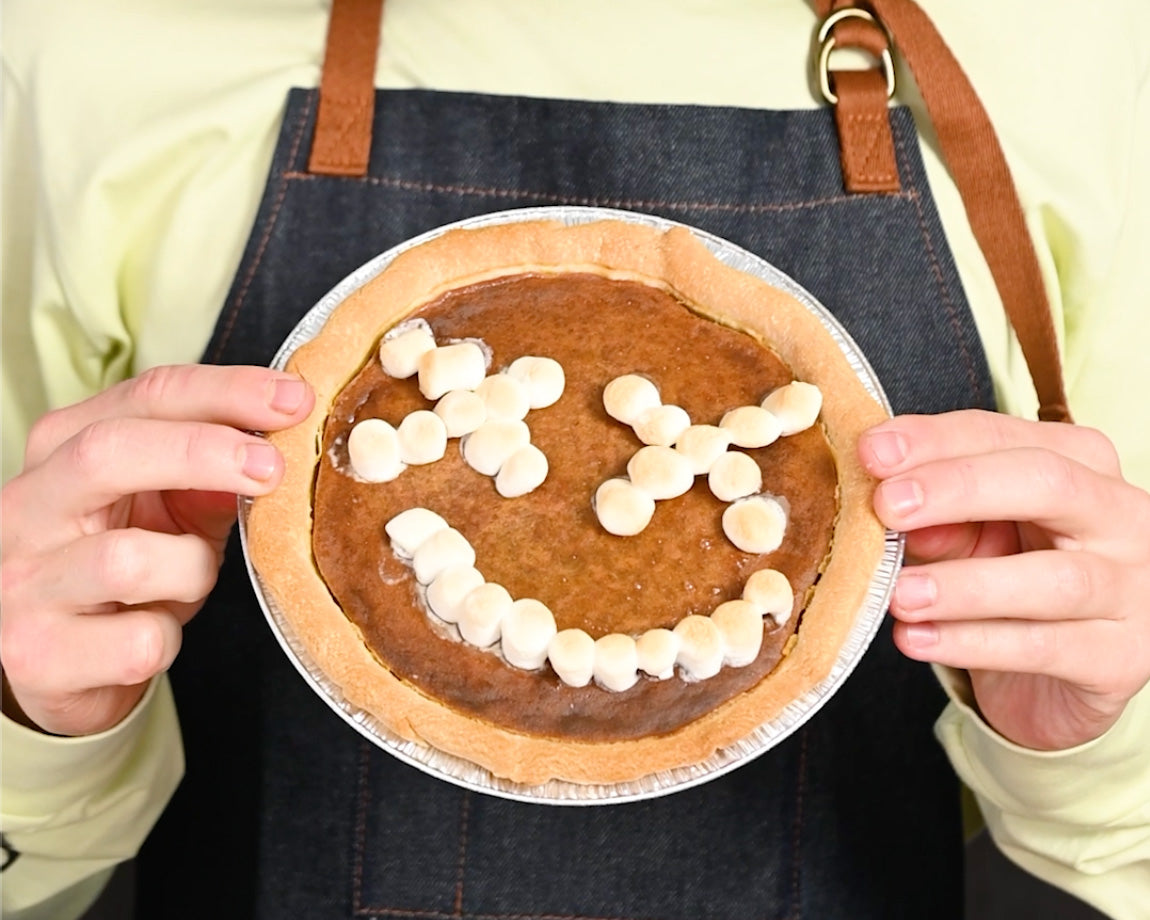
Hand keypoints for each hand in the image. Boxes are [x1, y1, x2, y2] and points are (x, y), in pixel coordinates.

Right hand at [0, 365, 313, 735]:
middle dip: (203, 451)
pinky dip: (168, 639)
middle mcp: (28, 505)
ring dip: (191, 568)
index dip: (226, 391)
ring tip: (192, 578)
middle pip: (108, 451)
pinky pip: (138, 642)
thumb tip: (277, 442)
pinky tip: (157, 634)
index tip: (295, 398)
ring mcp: (25, 581)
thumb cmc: (124, 572)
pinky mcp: (39, 653)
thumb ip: (210, 475)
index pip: (146, 396)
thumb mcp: (168, 510)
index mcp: (63, 449)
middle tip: (274, 467)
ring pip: (127, 559)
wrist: (58, 666)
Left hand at [858, 409, 1149, 750]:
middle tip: (887, 506)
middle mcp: (1120, 515)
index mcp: (1081, 465)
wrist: (1059, 678)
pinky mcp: (1120, 657)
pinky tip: (916, 638)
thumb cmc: (1011, 581)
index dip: (936, 441)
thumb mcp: (969, 537)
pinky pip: (1045, 648)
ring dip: (964, 584)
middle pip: (1047, 484)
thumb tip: (887, 507)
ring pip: (1054, 579)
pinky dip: (972, 643)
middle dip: (958, 488)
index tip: (871, 452)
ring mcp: (1131, 588)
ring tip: (898, 593)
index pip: (1006, 437)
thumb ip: (936, 518)